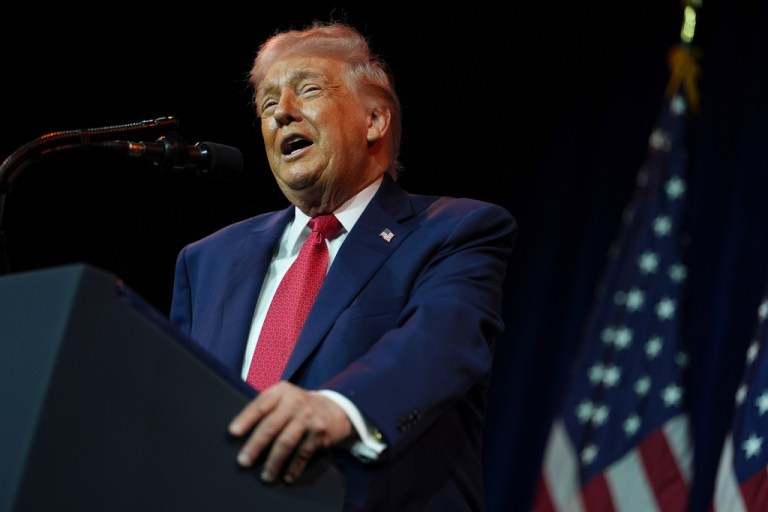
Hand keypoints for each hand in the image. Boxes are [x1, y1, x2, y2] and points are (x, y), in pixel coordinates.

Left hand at [228, 381, 352, 483]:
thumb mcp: (283, 398)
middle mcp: (295, 402)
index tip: (233, 432)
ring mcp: (308, 418)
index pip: (260, 406)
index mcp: (281, 392)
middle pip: (271, 426)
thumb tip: (237, 433)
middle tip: (243, 462)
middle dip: (255, 445)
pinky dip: (294, 468)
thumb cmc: (298, 406)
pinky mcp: (320, 433)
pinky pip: (303, 453)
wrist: (334, 408)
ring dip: (274, 461)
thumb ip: (265, 409)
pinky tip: (286, 478)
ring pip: (286, 442)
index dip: (246, 419)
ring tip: (265, 476)